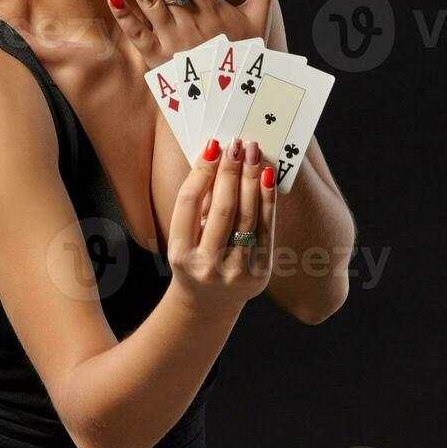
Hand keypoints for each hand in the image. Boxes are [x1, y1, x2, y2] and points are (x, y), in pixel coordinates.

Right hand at [167, 135, 277, 312]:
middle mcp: (206, 266)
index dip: (202, 171)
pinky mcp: (260, 273)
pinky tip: (266, 176)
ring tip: (254, 152)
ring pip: (247, 216)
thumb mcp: (183, 236)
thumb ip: (196, 202)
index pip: (189, 204)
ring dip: (252, 179)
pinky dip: (267, 199)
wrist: (209, 304)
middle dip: (231, 171)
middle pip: (222, 208)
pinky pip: (266, 228)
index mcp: (180, 254)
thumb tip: (215, 155)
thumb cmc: (194, 259)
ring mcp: (236, 273)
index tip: (213, 144)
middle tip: (237, 143)